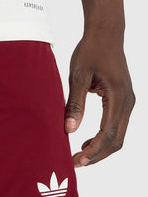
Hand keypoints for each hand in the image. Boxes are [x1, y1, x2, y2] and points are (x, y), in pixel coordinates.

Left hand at [64, 34, 134, 166]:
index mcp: (117, 96)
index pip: (108, 133)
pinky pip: (116, 126)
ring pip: (118, 135)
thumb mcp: (77, 76)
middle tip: (75, 163)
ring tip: (79, 155)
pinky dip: (103, 139)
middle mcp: (127, 101)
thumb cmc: (90, 51)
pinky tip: (85, 142)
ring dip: (100, 148)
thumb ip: (74, 104)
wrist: (106, 33)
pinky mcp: (122, 101)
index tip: (79, 161)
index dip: (94, 150)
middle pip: (116, 140)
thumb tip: (69, 130)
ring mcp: (127, 102)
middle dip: (97, 154)